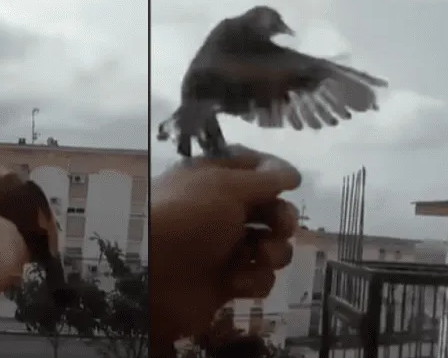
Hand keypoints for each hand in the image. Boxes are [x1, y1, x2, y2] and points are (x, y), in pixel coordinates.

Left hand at [150, 144, 300, 350]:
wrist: (153, 275)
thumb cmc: (189, 218)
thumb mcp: (226, 186)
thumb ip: (264, 179)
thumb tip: (293, 174)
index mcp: (212, 179)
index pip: (250, 166)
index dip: (274, 171)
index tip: (294, 181)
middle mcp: (220, 210)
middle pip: (268, 209)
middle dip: (282, 218)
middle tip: (279, 227)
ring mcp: (224, 248)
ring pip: (269, 246)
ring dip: (273, 252)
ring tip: (259, 256)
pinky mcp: (227, 282)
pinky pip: (258, 278)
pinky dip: (253, 279)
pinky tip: (236, 282)